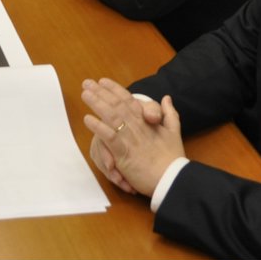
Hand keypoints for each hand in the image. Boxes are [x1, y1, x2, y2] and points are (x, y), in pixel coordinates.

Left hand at [80, 77, 183, 197]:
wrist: (173, 179)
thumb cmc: (173, 157)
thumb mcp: (174, 131)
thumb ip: (169, 113)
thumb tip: (167, 97)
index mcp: (147, 120)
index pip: (129, 99)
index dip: (115, 89)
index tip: (103, 81)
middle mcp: (137, 126)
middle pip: (116, 104)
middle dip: (101, 92)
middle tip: (86, 83)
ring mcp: (130, 139)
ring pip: (112, 117)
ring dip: (97, 104)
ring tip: (85, 95)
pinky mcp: (124, 154)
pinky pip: (110, 137)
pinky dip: (99, 127)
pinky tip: (88, 119)